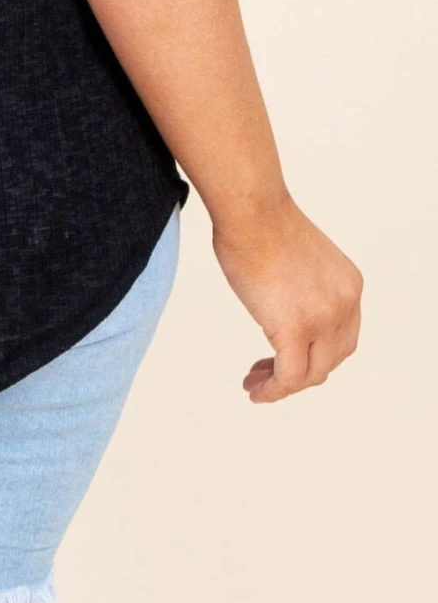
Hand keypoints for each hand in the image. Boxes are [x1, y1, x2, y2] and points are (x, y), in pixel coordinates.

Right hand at [211, 195, 361, 401]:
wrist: (252, 210)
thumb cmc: (260, 221)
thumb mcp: (300, 259)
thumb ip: (303, 286)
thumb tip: (279, 302)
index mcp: (349, 286)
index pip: (342, 336)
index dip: (316, 352)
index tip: (286, 353)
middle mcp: (345, 305)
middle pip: (331, 358)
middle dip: (301, 371)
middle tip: (267, 372)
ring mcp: (323, 320)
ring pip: (311, 373)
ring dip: (284, 384)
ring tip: (257, 384)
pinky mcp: (294, 330)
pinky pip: (288, 377)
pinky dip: (273, 391)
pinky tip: (256, 392)